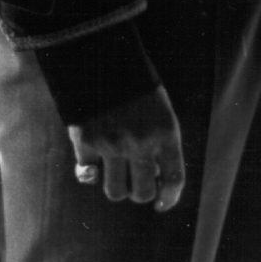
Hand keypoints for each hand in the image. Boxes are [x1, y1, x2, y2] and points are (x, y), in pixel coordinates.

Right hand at [68, 85, 186, 208]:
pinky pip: (87, 174)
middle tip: (135, 185)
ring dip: (115, 187)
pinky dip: (88, 173)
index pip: (174, 179)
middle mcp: (140, 144)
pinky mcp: (86, 143)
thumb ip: (159, 141)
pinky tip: (90, 164)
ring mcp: (112, 146)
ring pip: (115, 191)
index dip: (170, 198)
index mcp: (166, 133)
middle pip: (142, 193)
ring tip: (114, 175)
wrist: (100, 56)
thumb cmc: (134, 83)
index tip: (162, 205)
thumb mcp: (159, 109)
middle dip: (140, 193)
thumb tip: (151, 176)